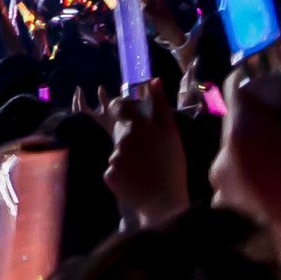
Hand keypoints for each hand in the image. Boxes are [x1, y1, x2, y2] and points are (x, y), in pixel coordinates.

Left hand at [97, 89, 190, 227]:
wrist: (165, 200)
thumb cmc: (172, 163)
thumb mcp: (171, 132)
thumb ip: (160, 104)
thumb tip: (154, 80)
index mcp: (136, 127)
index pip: (116, 107)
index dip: (122, 110)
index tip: (132, 118)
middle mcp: (121, 140)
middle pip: (119, 132)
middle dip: (130, 138)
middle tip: (149, 152)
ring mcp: (113, 158)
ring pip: (116, 152)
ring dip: (127, 157)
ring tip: (146, 168)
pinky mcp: (108, 175)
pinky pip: (113, 170)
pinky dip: (122, 174)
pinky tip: (137, 179)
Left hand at [212, 44, 280, 273]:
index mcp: (241, 127)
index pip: (235, 83)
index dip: (257, 81)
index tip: (278, 93)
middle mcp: (221, 150)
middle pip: (237, 118)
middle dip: (260, 119)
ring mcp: (217, 177)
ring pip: (236, 148)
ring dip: (256, 148)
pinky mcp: (220, 200)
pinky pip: (235, 174)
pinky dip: (252, 174)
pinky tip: (275, 185)